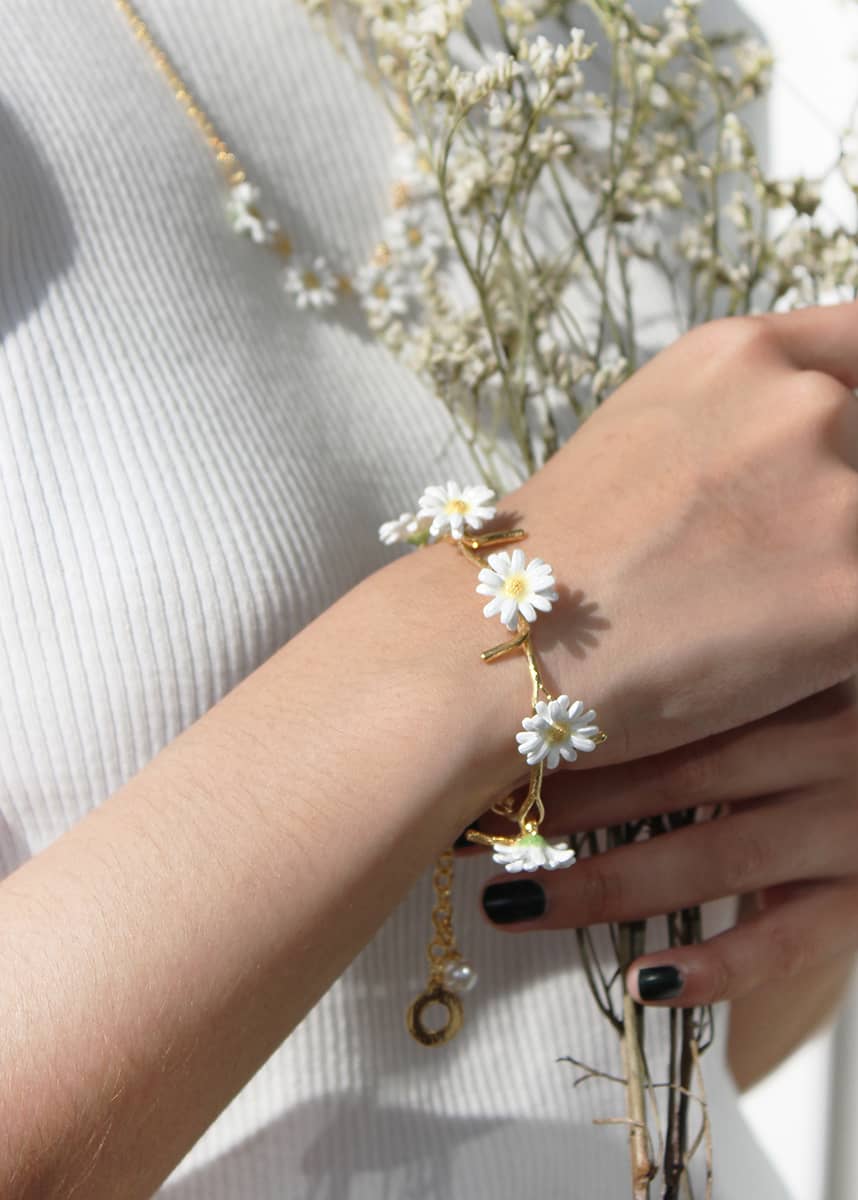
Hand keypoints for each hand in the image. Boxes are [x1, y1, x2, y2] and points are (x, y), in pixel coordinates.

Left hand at [470, 678, 857, 1006]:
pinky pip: (788, 942)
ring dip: (601, 886)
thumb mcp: (788, 686)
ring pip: (710, 857)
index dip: (566, 734)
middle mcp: (818, 747)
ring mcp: (845, 826)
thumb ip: (711, 684)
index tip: (479, 752)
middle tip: (464, 827)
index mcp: (787, 687)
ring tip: (509, 902)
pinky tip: (644, 983)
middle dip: (561, 807)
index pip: (660, 708)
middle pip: (670, 777)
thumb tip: (575, 690)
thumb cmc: (839, 725)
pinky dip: (717, 968)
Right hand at [492, 302, 857, 780]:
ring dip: (828, 566)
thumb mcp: (644, 433)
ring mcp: (836, 497)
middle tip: (749, 556)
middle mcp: (802, 404)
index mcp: (742, 353)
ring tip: (743, 611)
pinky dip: (828, 633)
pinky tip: (755, 652)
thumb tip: (806, 447)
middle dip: (826, 498)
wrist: (505, 639)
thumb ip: (740, 419)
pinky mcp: (852, 596)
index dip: (857, 391)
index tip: (849, 433)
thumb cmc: (556, 554)